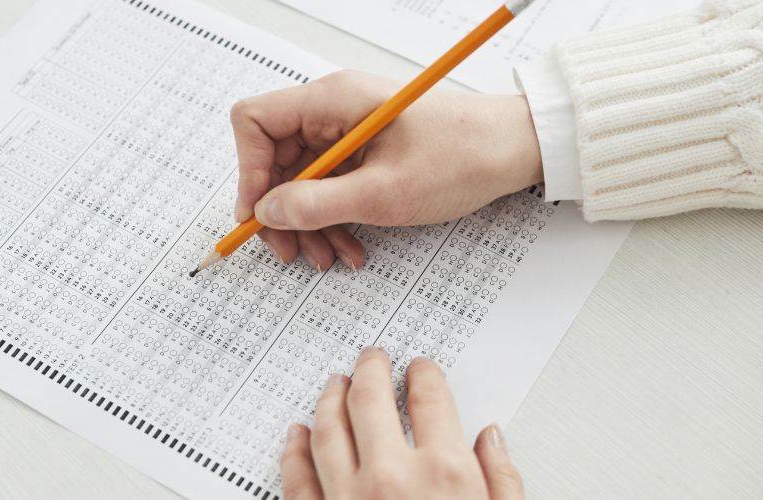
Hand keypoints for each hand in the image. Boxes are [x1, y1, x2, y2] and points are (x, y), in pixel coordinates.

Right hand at [230, 70, 543, 270]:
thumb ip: (319, 204)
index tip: (260, 216)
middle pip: (275, 157)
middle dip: (281, 210)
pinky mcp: (366, 152)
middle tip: (290, 252)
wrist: (513, 151)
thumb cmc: (462, 157)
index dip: (249, 170)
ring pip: (303, 180)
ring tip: (328, 258)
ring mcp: (349, 131)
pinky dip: (335, 219)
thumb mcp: (385, 193)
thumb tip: (268, 213)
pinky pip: (332, 186)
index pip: (255, 121)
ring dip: (309, 223)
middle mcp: (334, 109)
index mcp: (332, 100)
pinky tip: (351, 248)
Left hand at [281, 348, 523, 498]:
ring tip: (334, 384)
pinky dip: (294, 453)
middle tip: (371, 357)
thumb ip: (502, 481)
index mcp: (445, 473)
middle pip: (370, 401)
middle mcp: (391, 480)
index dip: (424, 375)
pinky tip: (296, 436)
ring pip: (327, 432)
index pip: (430, 400)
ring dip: (329, 400)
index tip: (421, 370)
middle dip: (370, 370)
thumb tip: (492, 442)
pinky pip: (298, 480)